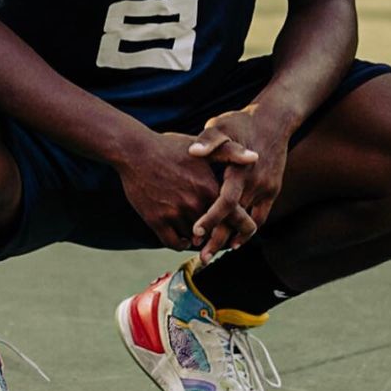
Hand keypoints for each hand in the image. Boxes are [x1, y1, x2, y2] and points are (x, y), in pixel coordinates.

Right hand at [115, 131, 256, 251]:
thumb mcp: (204, 149)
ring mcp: (174, 213)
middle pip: (216, 234)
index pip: (238, 219)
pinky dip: (181, 242)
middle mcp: (194, 204)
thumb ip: (232, 154)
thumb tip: (256, 158)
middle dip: (220, 237)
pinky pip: (174, 243)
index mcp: (210, 188)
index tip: (242, 232)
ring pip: (195, 239)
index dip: (243, 229)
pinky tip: (184, 235)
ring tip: (202, 234)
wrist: (135, 151)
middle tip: (222, 238)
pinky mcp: (156, 220)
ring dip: (200, 239)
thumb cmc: (171, 148)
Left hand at [187, 109, 289, 262]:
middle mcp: (256, 183)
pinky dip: (248, 229)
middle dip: (219, 239)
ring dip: (232, 238)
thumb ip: (208, 140)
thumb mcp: (222, 125)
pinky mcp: (272, 190)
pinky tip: (235, 240)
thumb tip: (193, 152)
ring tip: (214, 253)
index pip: (226, 201)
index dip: (211, 218)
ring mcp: (267, 188)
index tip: (195, 232)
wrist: (274, 120)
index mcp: (241, 170)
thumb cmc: (241, 122)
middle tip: (202, 258)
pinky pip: (261, 216)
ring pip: (248, 221)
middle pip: (236, 218)